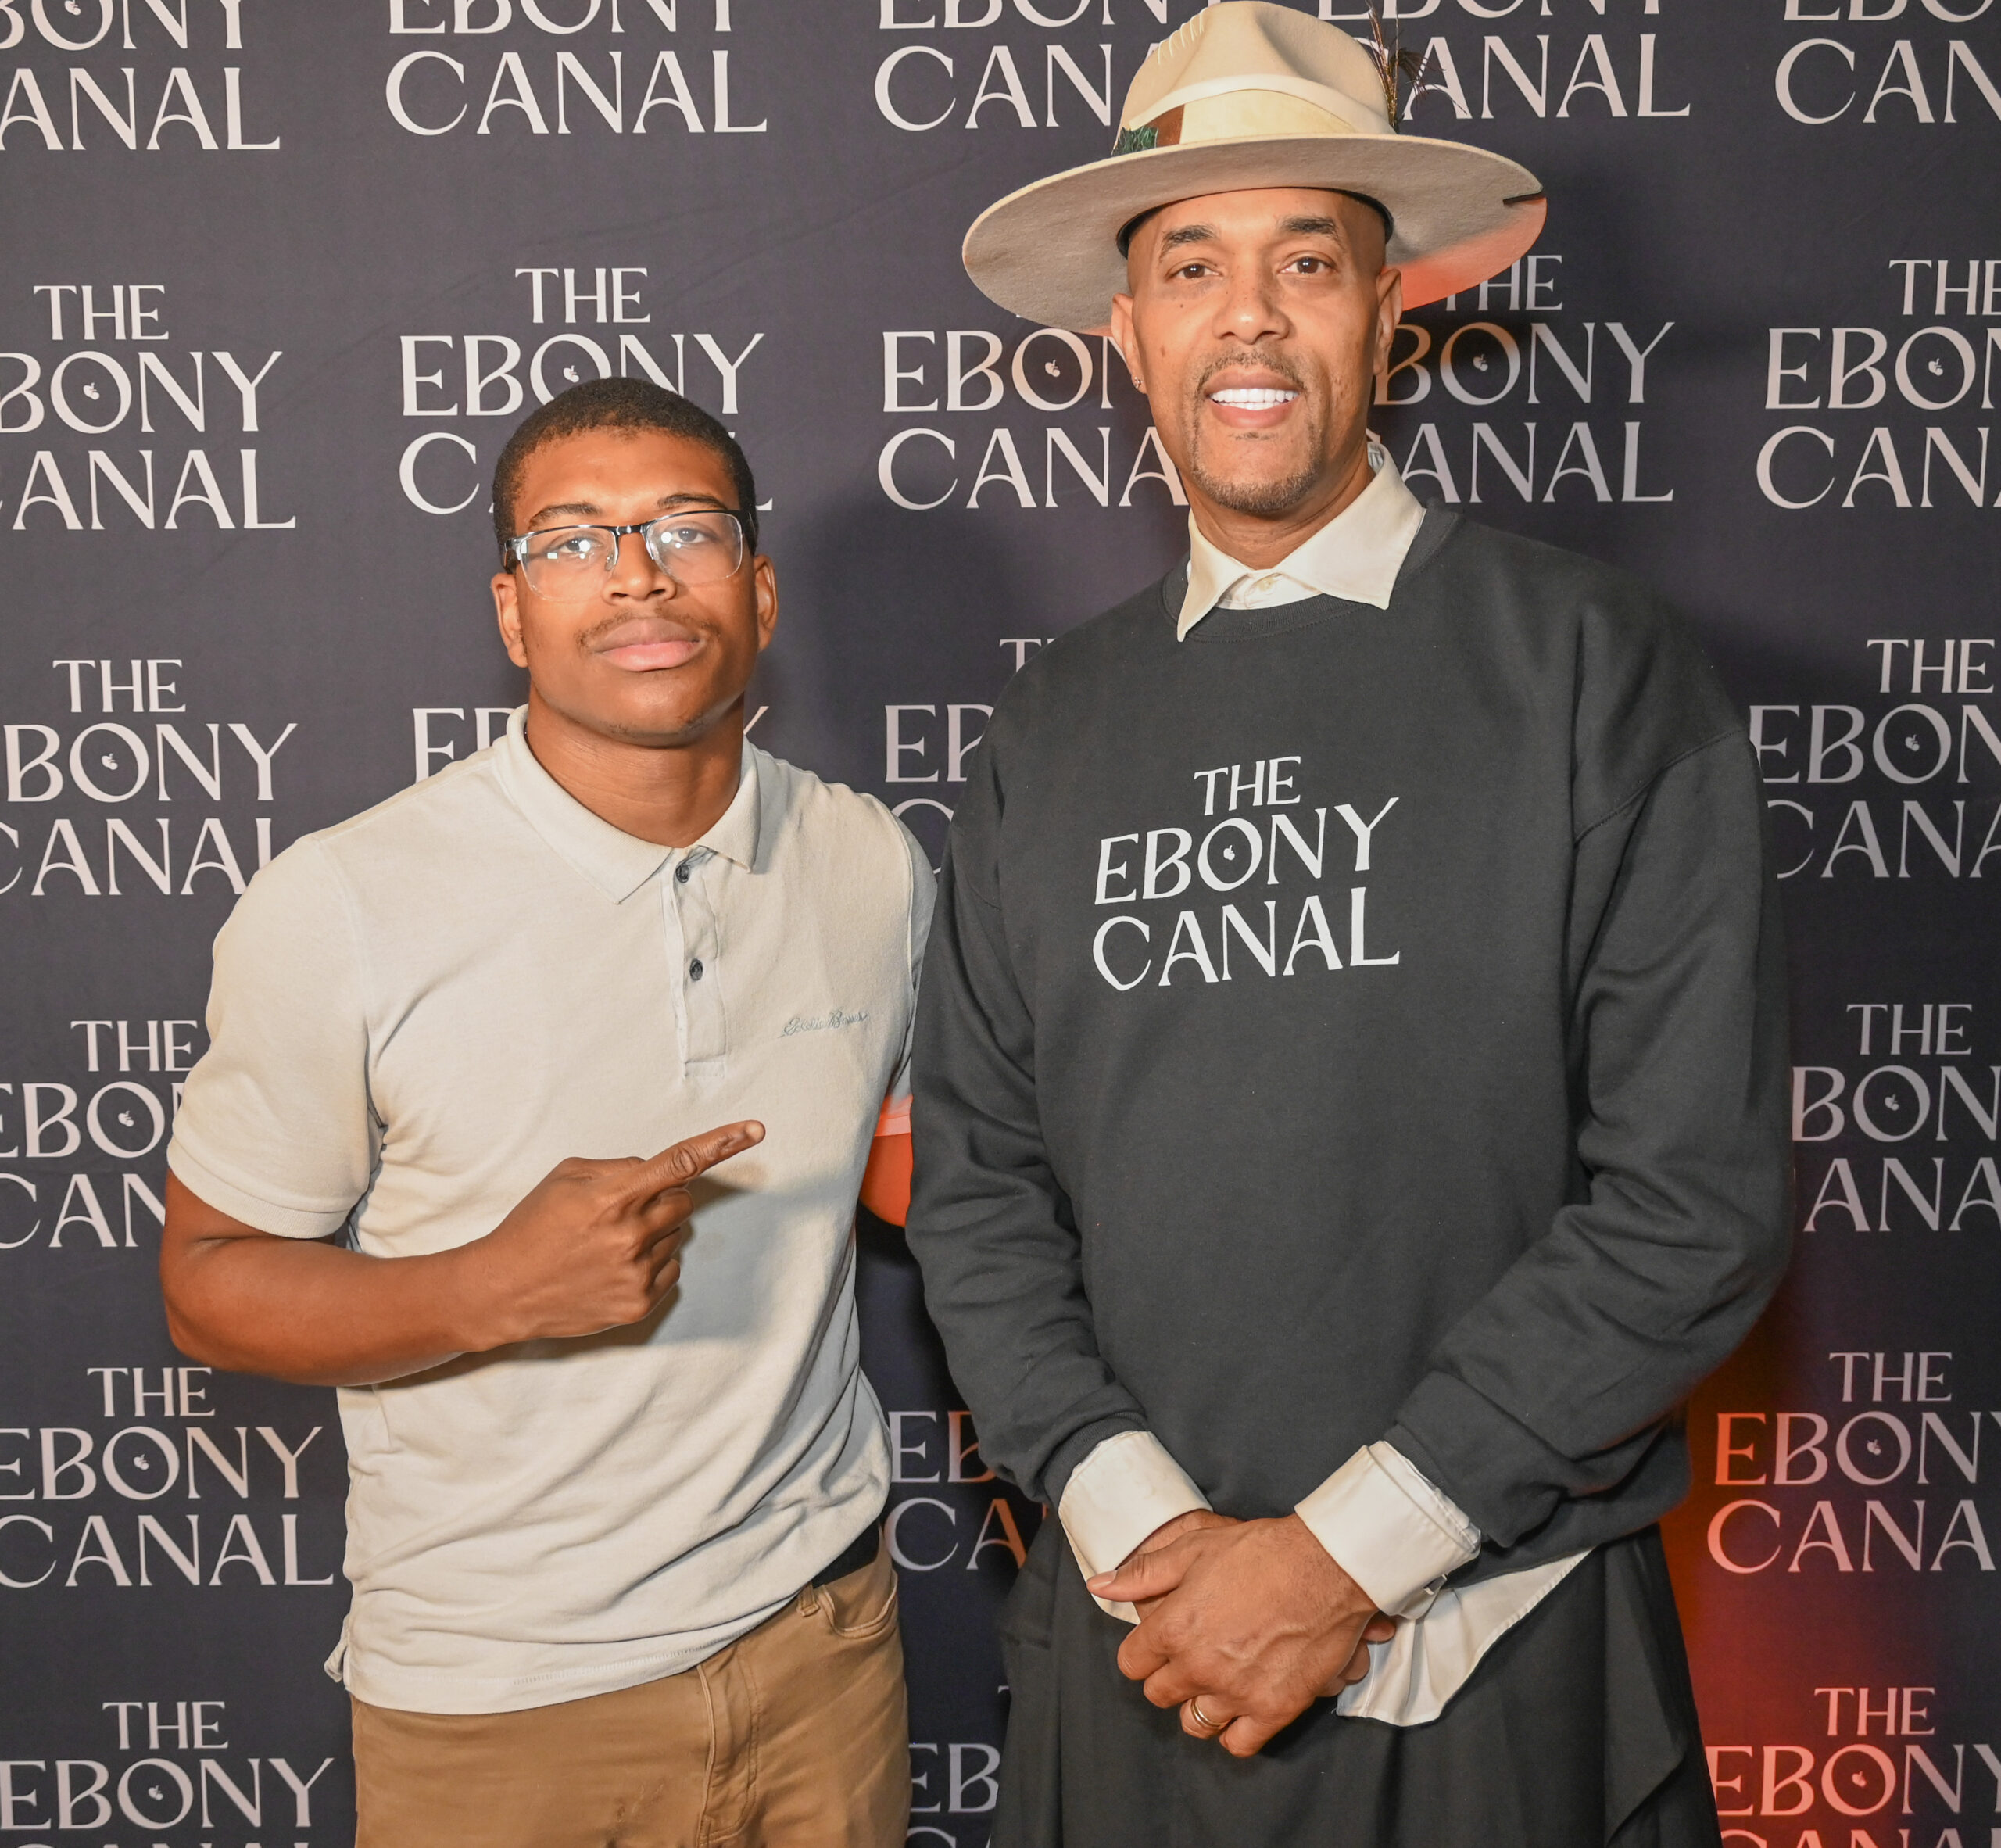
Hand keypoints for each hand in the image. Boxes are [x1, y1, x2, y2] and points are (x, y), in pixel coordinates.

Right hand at [456, 1121, 763, 1346]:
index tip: (754, 1130)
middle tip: (622, 1210)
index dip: (722, 1143)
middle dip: (661, 1199)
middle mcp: (631, 1235)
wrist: (503, 1290)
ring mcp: (637, 1272)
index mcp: (614, 1196)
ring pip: (676, 1235)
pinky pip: (671, 1269)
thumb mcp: (566, 1177)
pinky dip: (651, 1263)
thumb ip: (618, 1167)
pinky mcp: (639, 1303)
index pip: (680, 1162)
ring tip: (607, 1243)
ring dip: (653, 1233)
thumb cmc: (532, 1227)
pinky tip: (613, 1266)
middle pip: (683, 1201)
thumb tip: (654, 1170)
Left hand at [1088, 1513, 1395, 1756]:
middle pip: (1160, 1694)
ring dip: (1200, 1704)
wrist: (1326, 1566)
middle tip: (1192, 1656)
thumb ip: (1144, 1573)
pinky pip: (1238, 1744)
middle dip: (1169, 1676)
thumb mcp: (1194, 1547)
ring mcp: (1236, 1693)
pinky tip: (1242, 1707)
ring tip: (1216, 1682)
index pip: (1132, 1663)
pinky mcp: (1274, 1710)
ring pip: (1195, 1723)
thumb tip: (1101, 1584)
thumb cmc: (1260, 1551)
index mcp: (1174, 1628)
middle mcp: (1198, 1666)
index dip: (1143, 1651)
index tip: (1159, 1643)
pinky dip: (1236, 1731)